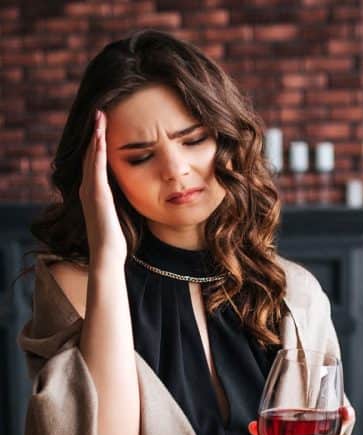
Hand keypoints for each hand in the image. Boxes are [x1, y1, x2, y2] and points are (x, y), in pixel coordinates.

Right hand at [79, 110, 126, 265]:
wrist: (108, 252)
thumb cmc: (116, 237)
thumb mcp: (120, 212)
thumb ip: (121, 199)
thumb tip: (134, 191)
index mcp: (94, 191)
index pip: (95, 162)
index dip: (98, 143)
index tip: (103, 126)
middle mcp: (89, 188)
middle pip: (91, 154)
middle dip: (94, 133)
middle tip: (98, 113)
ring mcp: (91, 190)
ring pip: (91, 157)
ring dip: (95, 135)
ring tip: (99, 116)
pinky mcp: (97, 195)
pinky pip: (96, 168)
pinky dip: (97, 152)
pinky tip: (100, 137)